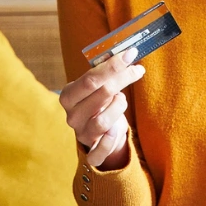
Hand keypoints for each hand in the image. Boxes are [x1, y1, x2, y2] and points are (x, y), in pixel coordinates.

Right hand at [59, 47, 145, 167]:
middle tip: (137, 69)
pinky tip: (117, 129)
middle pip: (100, 94)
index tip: (131, 53)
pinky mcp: (92, 152)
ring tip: (121, 100)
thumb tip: (126, 52)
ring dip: (119, 105)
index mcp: (68, 96)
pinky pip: (101, 150)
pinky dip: (111, 140)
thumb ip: (106, 72)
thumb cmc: (101, 103)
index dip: (112, 65)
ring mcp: (81, 134)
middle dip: (122, 78)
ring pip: (103, 120)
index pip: (90, 79)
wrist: (100, 133)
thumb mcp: (98, 87)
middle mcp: (72, 116)